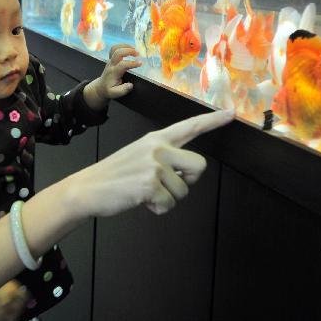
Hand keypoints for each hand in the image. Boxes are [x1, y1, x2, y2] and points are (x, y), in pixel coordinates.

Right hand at [65, 109, 233, 216]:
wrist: (87, 189)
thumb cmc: (115, 176)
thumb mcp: (138, 155)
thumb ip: (163, 157)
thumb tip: (184, 173)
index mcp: (156, 139)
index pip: (190, 126)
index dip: (213, 120)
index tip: (232, 112)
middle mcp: (158, 148)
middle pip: (199, 166)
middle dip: (188, 181)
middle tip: (168, 185)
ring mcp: (154, 166)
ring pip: (183, 191)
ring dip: (167, 198)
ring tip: (144, 193)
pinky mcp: (149, 185)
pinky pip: (169, 204)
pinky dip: (157, 208)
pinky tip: (140, 200)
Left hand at [84, 44, 142, 109]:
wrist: (100, 87)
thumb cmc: (108, 90)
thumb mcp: (114, 94)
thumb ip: (123, 90)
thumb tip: (130, 85)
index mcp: (113, 72)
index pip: (122, 64)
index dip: (132, 63)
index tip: (140, 63)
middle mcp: (111, 64)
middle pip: (117, 52)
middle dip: (128, 51)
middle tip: (138, 54)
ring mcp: (110, 60)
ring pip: (115, 48)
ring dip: (126, 46)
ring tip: (135, 49)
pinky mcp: (111, 59)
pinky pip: (115, 48)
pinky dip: (123, 46)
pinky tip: (130, 48)